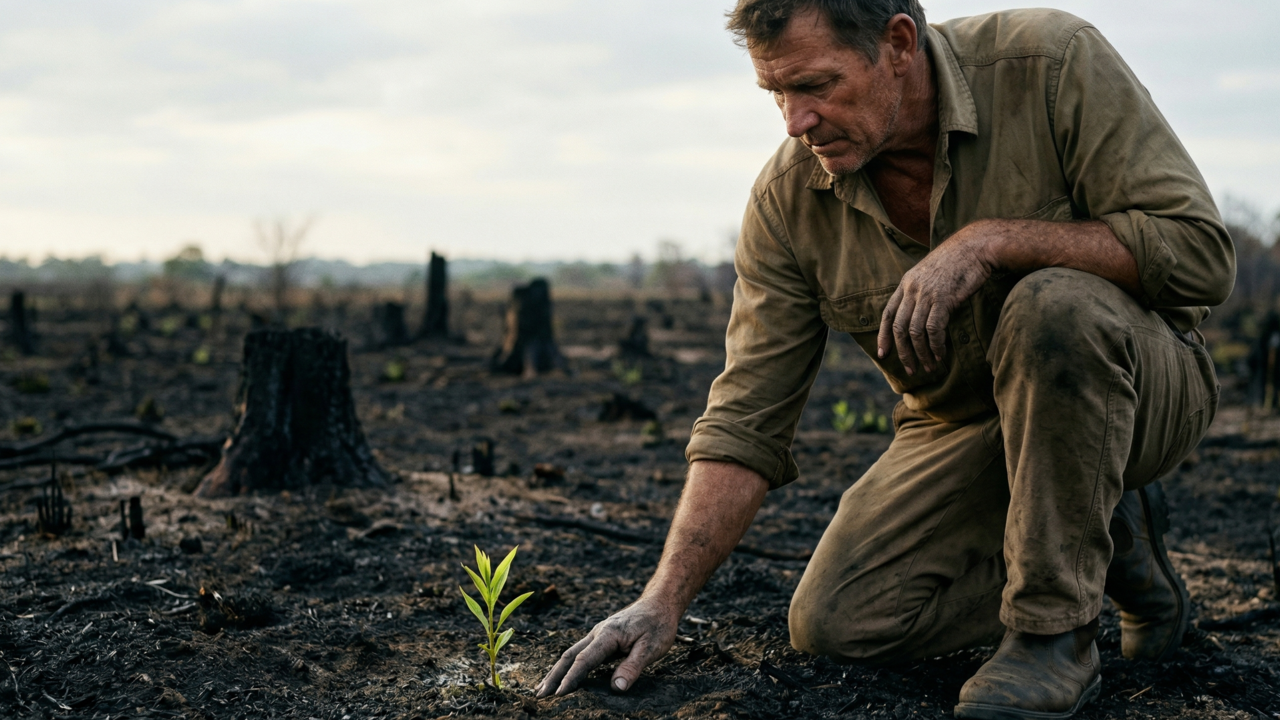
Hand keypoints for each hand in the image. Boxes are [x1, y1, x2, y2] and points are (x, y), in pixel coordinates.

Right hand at [536, 597, 678, 696]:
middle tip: (539, 695)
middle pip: (569, 656)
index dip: (570, 679)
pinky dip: (567, 665)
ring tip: (543, 689)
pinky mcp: (601, 637)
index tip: (558, 695)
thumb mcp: (651, 648)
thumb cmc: (657, 624)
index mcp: (607, 635)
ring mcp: (597, 634)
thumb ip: (632, 667)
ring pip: (571, 653)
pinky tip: (563, 675)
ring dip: (556, 671)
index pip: (584, 660)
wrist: (660, 602)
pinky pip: (579, 652)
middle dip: (554, 676)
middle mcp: (597, 633)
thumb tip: (616, 687)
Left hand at [877, 227, 993, 374]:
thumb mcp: (930, 274)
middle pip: (899, 328)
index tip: (882, 354)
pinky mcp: (943, 299)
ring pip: (915, 332)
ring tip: (930, 367)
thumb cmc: (957, 262)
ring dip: (922, 354)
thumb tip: (919, 318)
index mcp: (906, 283)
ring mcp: (926, 294)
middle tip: (911, 370)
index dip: (884, 336)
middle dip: (903, 353)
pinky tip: (941, 355)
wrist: (976, 246)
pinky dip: (936, 346)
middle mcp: (912, 289)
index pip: (888, 314)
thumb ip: (921, 293)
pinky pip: (934, 329)